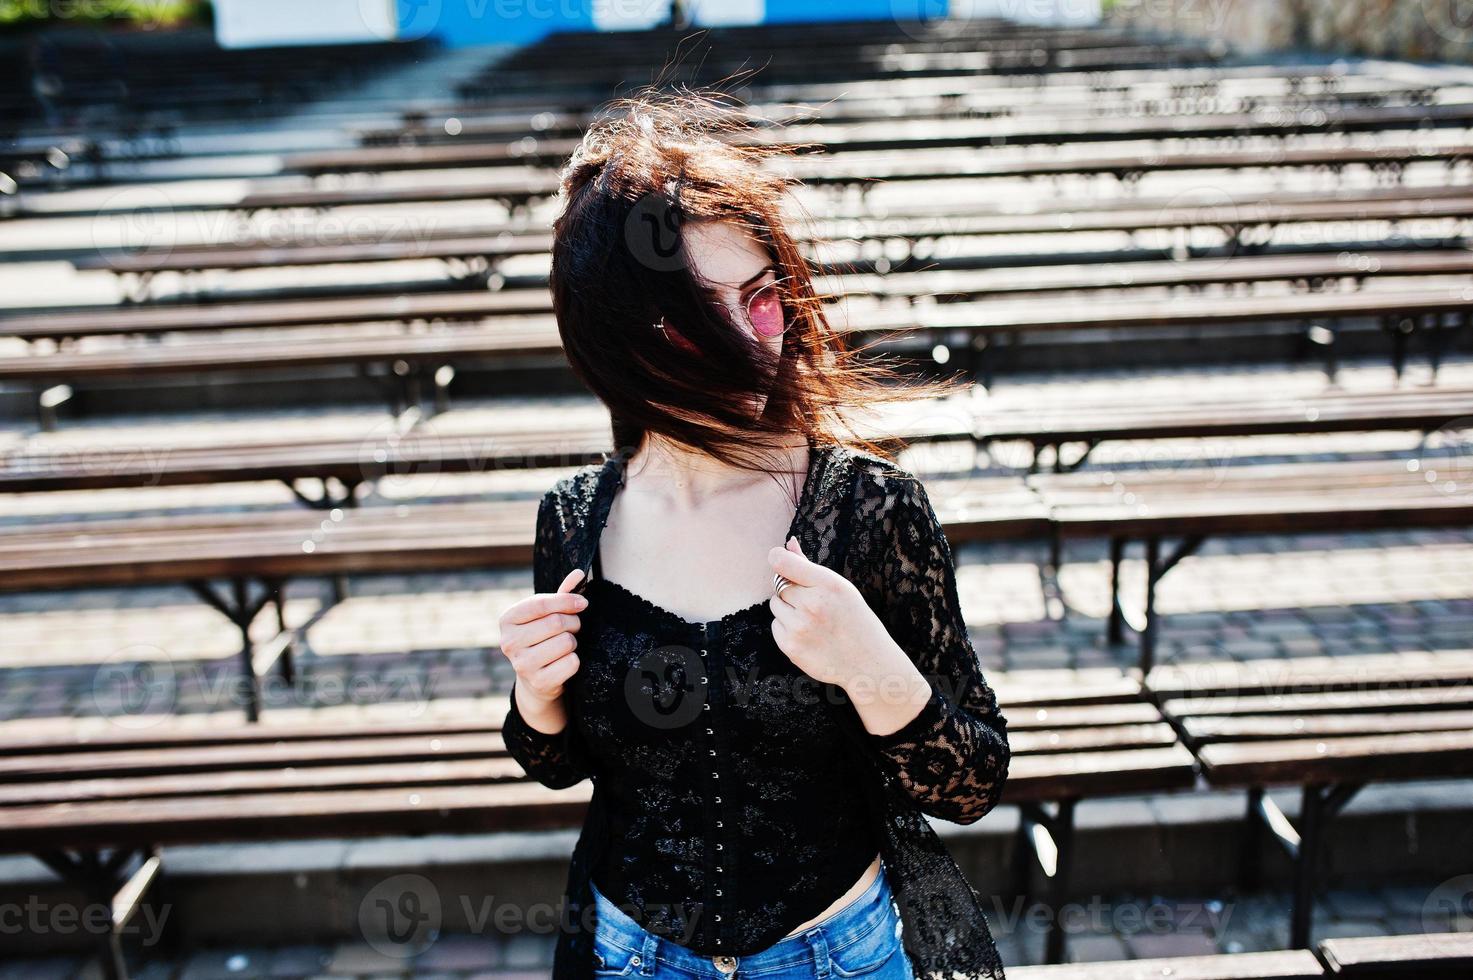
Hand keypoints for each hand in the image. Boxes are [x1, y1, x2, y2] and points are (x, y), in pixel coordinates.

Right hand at [499, 568, 588, 710]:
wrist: (535, 679)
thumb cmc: (542, 638)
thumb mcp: (546, 615)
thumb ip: (561, 594)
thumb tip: (579, 573)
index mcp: (507, 619)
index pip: (541, 603)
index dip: (566, 600)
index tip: (583, 602)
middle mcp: (509, 642)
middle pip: (556, 622)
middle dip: (573, 623)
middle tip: (573, 628)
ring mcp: (521, 664)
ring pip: (566, 642)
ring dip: (573, 642)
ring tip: (565, 645)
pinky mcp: (538, 682)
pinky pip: (571, 663)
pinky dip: (574, 661)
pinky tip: (564, 662)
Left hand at [767, 536, 910, 692]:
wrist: (867, 663)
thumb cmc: (855, 620)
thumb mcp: (840, 588)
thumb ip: (809, 566)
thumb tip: (789, 543)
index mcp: (828, 585)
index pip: (784, 562)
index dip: (777, 558)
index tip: (778, 559)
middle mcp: (812, 605)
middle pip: (780, 585)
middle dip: (792, 592)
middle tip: (813, 604)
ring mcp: (799, 628)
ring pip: (776, 606)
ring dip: (788, 610)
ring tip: (813, 621)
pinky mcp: (790, 647)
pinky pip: (776, 627)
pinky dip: (787, 629)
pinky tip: (809, 635)